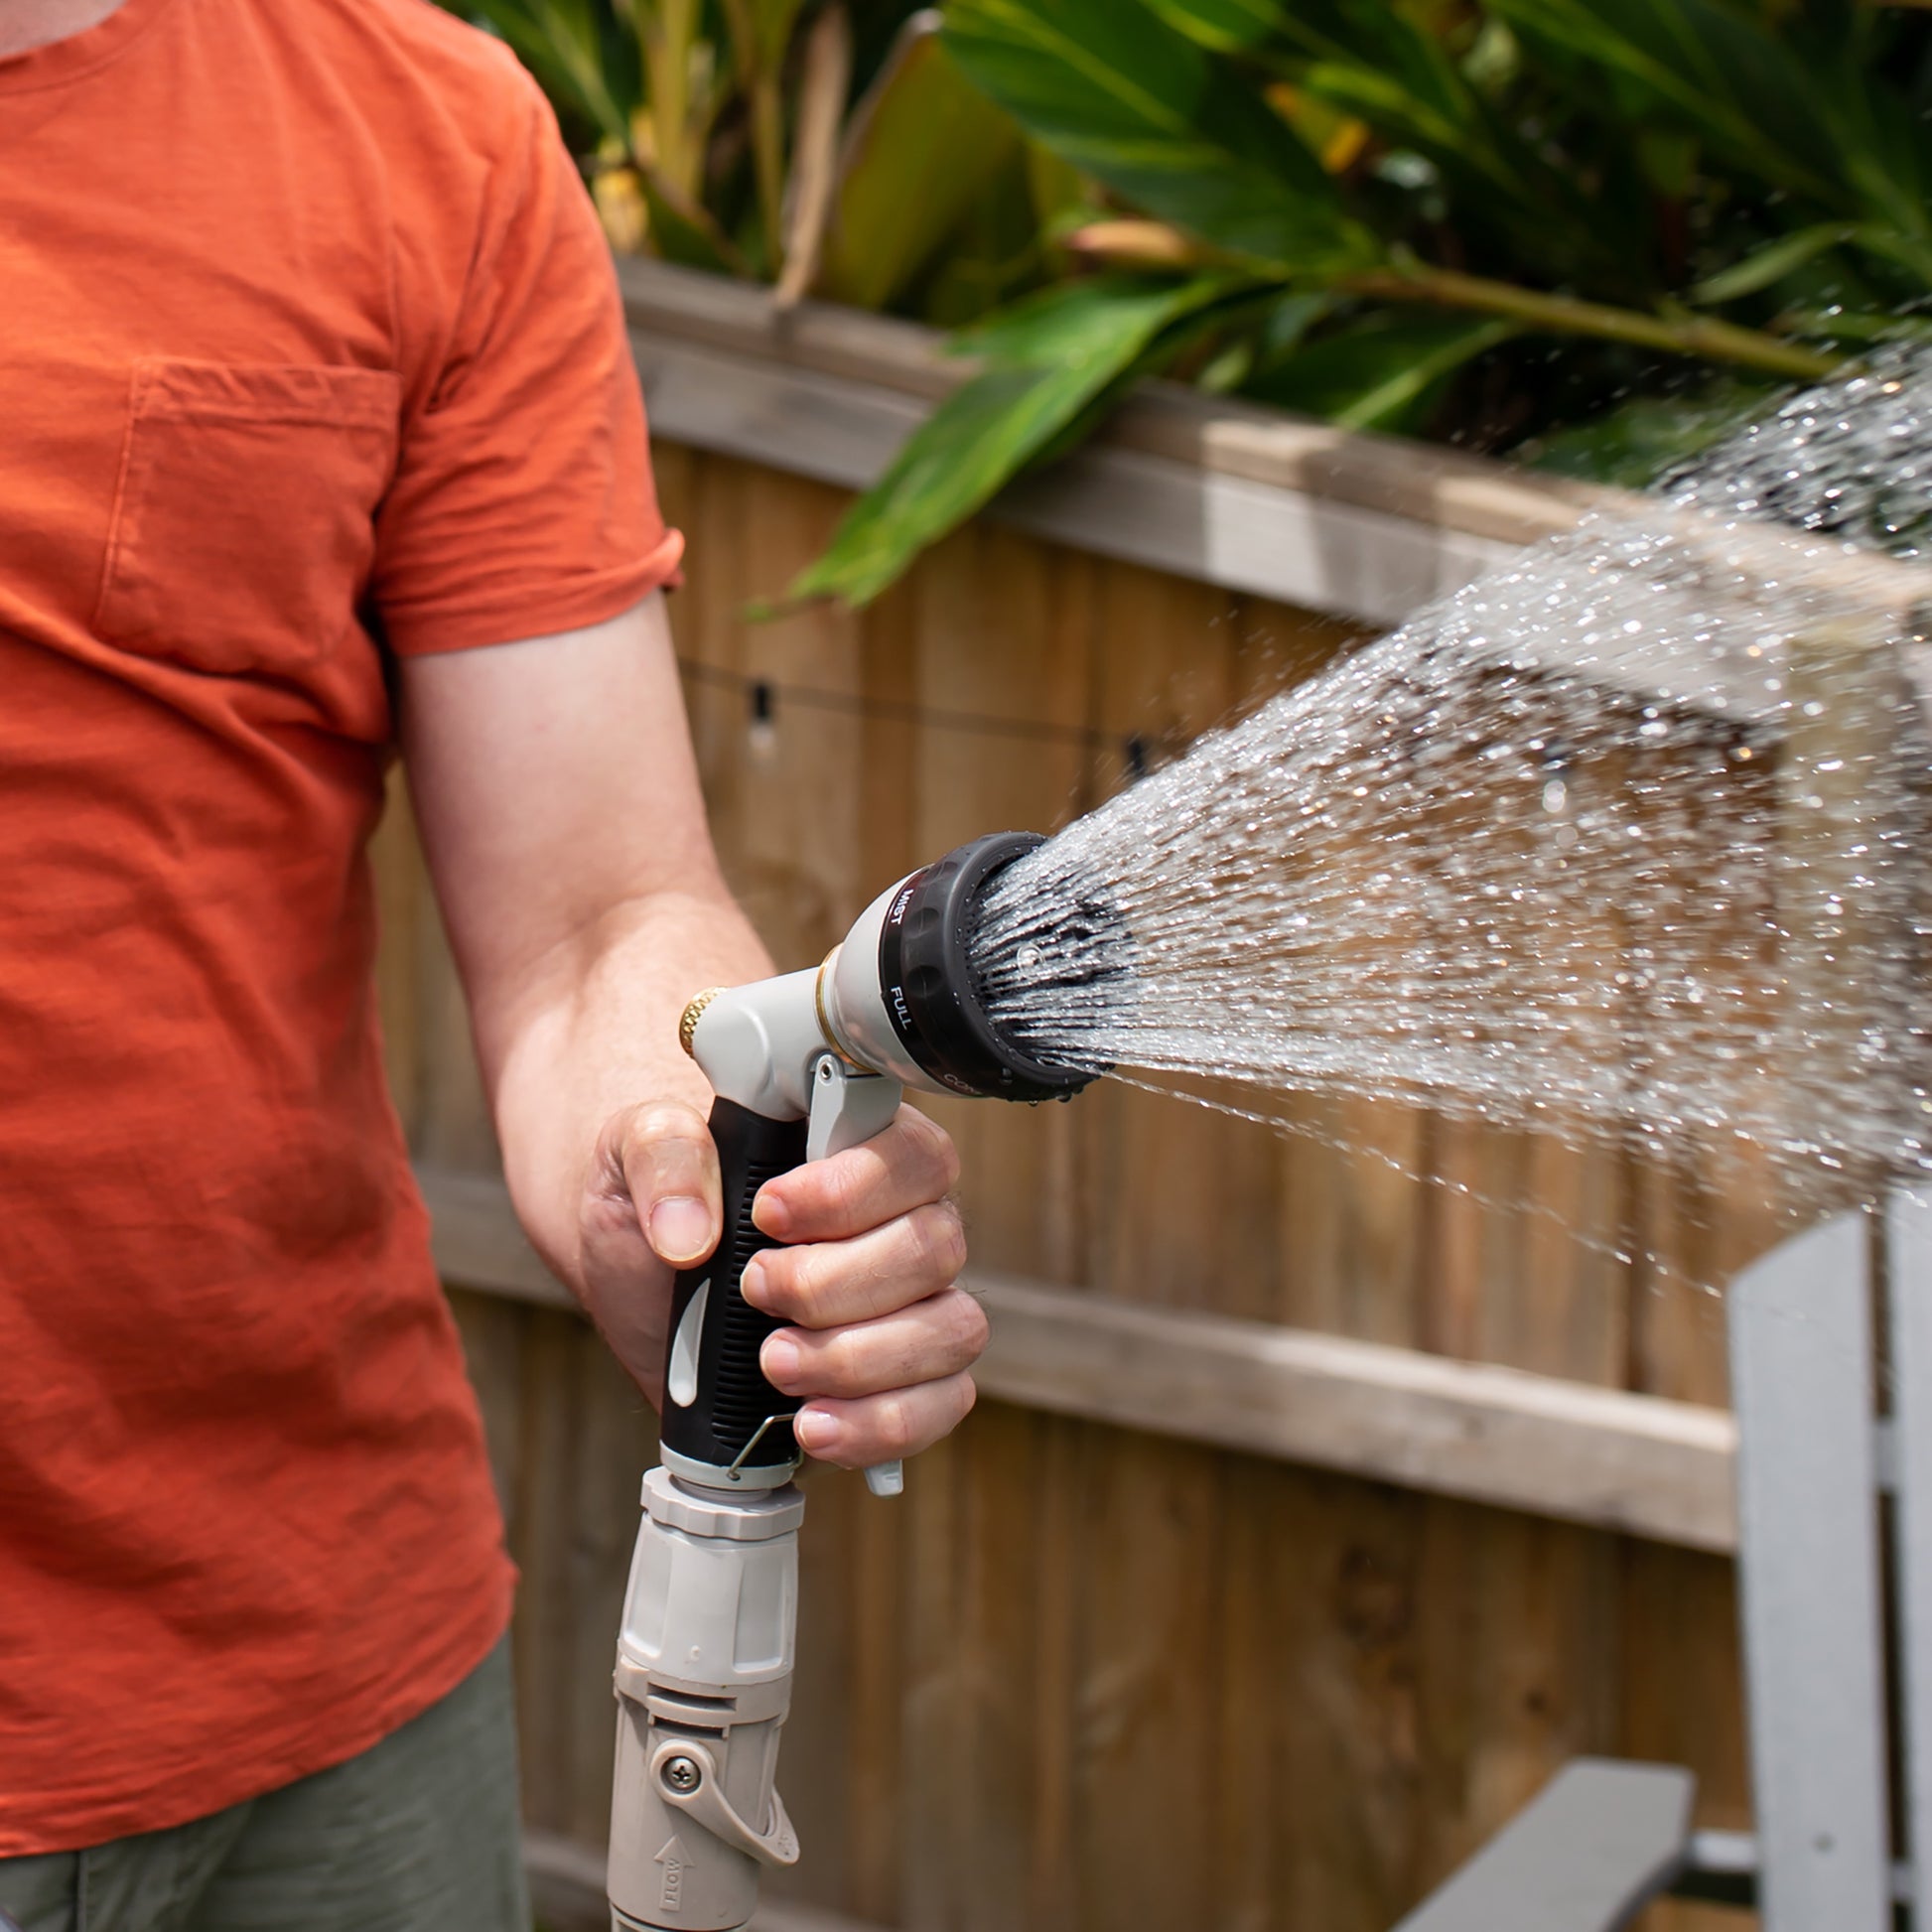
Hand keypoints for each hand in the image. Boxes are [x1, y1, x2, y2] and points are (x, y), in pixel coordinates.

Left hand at [577, 1100, 983, 1468]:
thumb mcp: (634, 1148)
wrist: (637, 1277)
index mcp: (861, 1149)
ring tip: (773, 1363)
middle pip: (935, 1249)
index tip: (769, 1212)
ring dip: (859, 1359)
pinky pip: (940, 1405)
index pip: (917, 1156)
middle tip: (755, 1290)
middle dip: (836, 1284)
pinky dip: (881, 1424)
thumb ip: (663, 1155)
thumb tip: (688, 1231)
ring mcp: (911, 1305)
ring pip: (951, 1331)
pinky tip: (813, 1424)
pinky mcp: (901, 1380)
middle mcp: (902, 1222)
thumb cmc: (656, 1197)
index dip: (855, 1190)